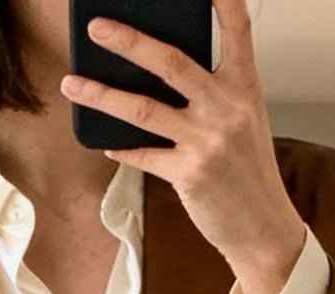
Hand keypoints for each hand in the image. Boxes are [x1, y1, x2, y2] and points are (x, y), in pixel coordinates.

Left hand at [60, 0, 306, 293]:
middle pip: (171, 63)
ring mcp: (207, 141)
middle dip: (129, 42)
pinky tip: (104, 139)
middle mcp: (227, 107)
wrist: (262, 226)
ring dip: (102, 95)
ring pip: (144, 110)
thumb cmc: (248, 169)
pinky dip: (121, 147)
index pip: (237, 28)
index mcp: (245, 85)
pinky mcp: (189, 174)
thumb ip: (213, 89)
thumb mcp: (244, 118)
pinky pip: (144, 155)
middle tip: (97, 27)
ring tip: (72, 84)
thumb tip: (159, 65)